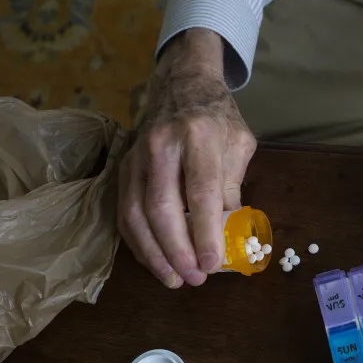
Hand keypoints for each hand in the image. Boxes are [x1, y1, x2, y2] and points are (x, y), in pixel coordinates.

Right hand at [118, 29, 255, 287]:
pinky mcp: (123, 167)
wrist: (182, 84)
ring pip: (136, 213)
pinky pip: (124, 211)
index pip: (200, 191)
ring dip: (154, 253)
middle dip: (177, 250)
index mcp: (198, 135)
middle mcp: (161, 144)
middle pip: (161, 207)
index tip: (212, 264)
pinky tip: (155, 261)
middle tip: (194, 278)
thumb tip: (229, 238)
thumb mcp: (239, 146)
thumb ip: (232, 189)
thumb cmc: (218, 118)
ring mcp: (136, 155)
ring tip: (174, 279)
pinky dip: (138, 242)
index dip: (205, 232)